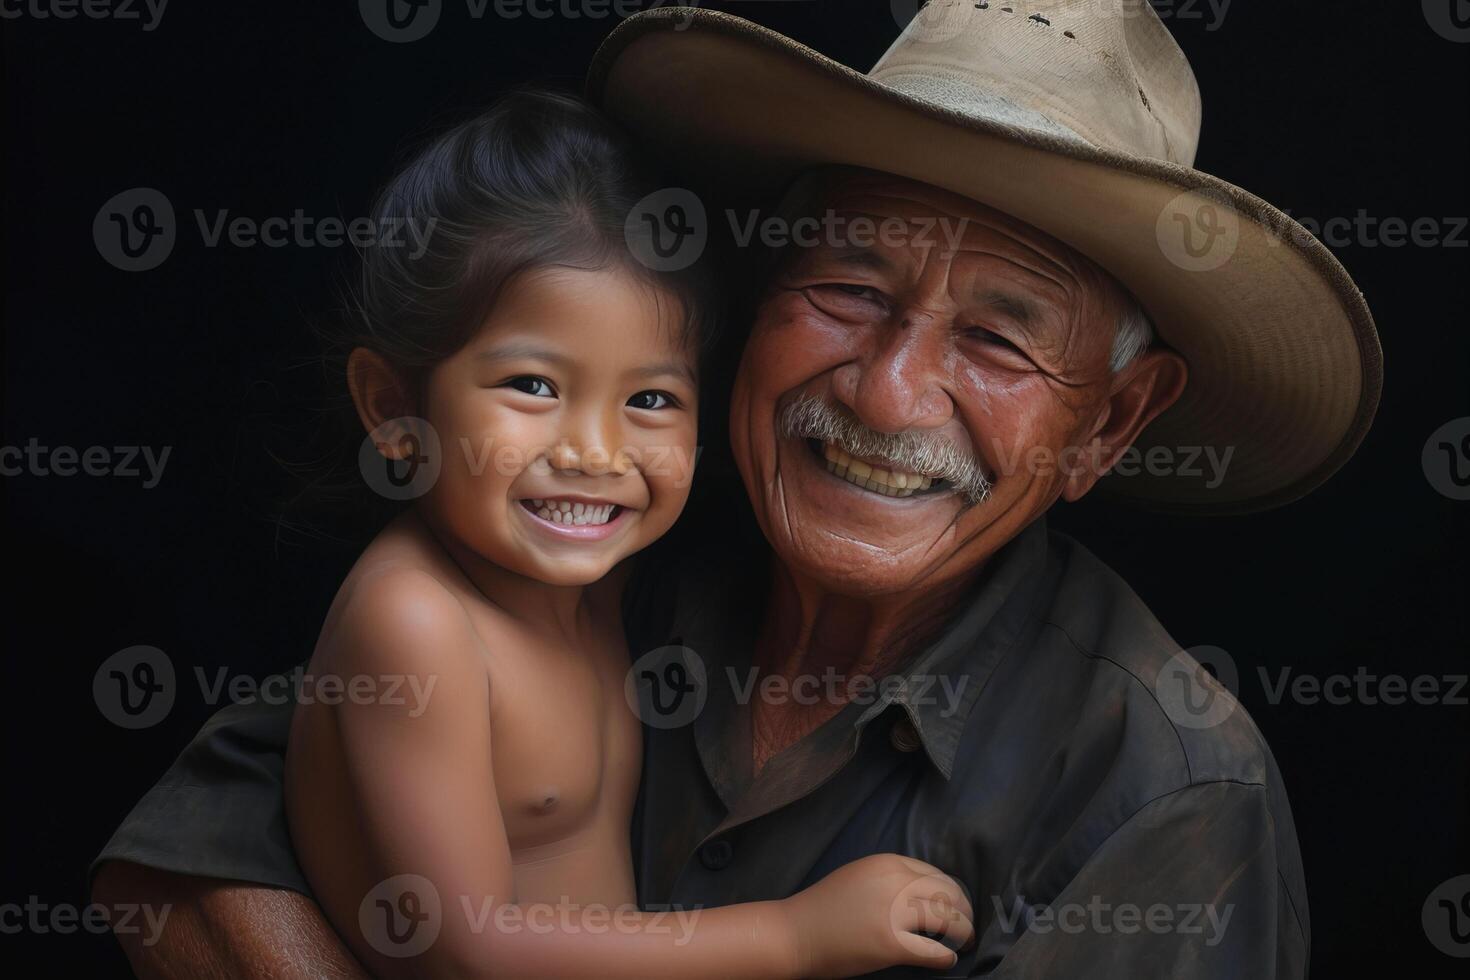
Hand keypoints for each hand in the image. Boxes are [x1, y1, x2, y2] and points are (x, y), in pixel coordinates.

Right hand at [776, 853, 974, 977]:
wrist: (795, 932)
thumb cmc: (823, 908)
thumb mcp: (860, 876)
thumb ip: (891, 878)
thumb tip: (926, 892)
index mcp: (888, 863)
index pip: (936, 874)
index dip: (951, 892)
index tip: (955, 906)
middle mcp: (896, 882)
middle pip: (949, 894)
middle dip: (964, 911)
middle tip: (967, 927)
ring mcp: (895, 912)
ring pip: (948, 920)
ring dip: (963, 932)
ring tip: (964, 942)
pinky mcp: (892, 943)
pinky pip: (934, 951)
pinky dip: (945, 957)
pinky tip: (947, 960)